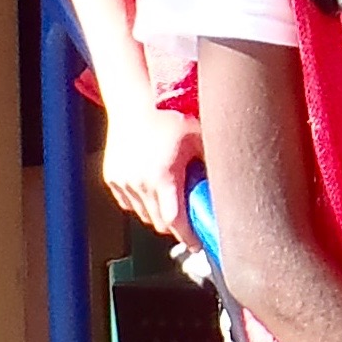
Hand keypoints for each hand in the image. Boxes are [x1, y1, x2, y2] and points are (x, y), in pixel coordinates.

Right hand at [101, 99, 200, 237]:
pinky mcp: (112, 177)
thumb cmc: (168, 113)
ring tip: (173, 196)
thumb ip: (212, 164)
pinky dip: (142, 202)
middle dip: (176, 225)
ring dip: (159, 213)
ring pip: (144, 215)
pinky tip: (154, 186)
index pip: (175, 222)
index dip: (188, 237)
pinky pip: (129, 202)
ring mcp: (123, 181)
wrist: (133, 98)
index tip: (198, 243)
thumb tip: (230, 184)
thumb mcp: (200, 137)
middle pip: (160, 223)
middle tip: (191, 216)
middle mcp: (140, 183)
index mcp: (163, 177)